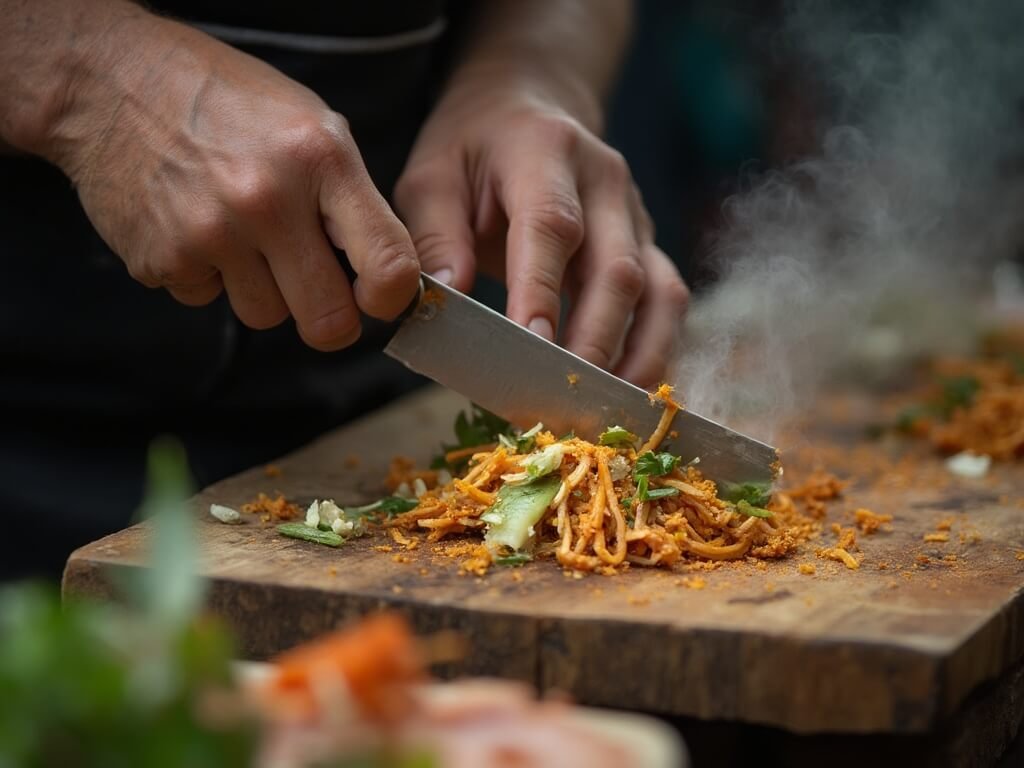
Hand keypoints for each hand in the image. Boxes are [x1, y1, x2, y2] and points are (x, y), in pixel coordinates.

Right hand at [47, 11, 418, 349]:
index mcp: (321, 160)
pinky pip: (207, 300)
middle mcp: (267, 199)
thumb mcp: (312, 127)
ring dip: (263, 290)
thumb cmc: (228, 104)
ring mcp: (211, 233)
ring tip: (242, 233)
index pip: (388, 266)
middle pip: (328, 321)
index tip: (380, 299)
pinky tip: (195, 227)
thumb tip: (388, 277)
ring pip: (267, 316)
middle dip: (330, 319)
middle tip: (319, 292)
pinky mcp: (163, 257)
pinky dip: (207, 276)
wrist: (112, 83)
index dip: (393, 300)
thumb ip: (352, 200)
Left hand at [394, 80, 688, 386]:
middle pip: (617, 269)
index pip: (552, 227)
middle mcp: (605, 182)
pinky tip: (628, 391)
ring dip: (637, 355)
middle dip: (593, 341)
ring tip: (606, 409)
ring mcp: (636, 215)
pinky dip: (654, 350)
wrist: (527, 109)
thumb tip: (448, 299)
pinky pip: (668, 302)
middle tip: (562, 397)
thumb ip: (435, 234)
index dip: (544, 290)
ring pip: (659, 291)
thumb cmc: (472, 151)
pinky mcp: (649, 245)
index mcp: (545, 152)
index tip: (528, 347)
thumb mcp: (432, 176)